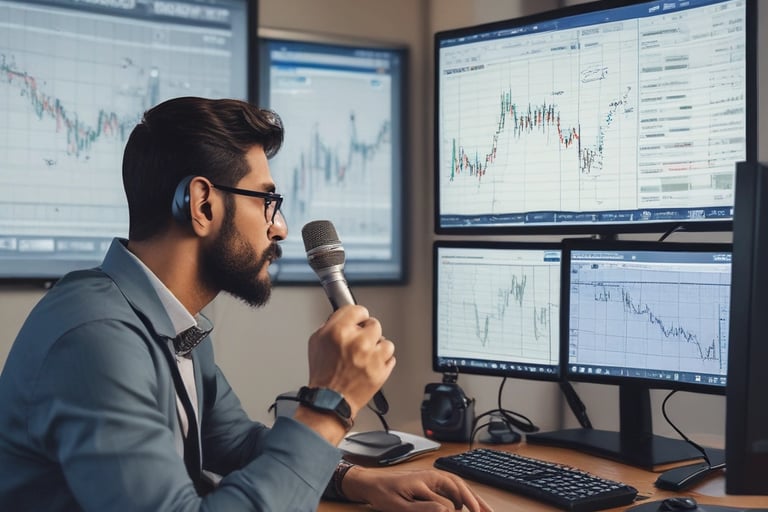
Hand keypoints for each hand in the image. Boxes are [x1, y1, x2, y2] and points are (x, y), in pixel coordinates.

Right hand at [306, 305, 395, 417]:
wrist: (329, 401)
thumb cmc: (322, 375)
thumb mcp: (316, 342)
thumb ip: (331, 325)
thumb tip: (344, 317)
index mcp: (339, 332)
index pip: (357, 310)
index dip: (358, 316)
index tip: (359, 320)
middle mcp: (357, 342)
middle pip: (374, 324)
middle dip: (367, 332)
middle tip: (360, 341)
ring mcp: (371, 357)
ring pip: (385, 341)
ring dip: (377, 347)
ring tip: (366, 356)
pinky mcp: (381, 370)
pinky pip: (390, 358)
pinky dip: (383, 361)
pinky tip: (371, 365)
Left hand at [342, 466, 492, 511]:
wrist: (371, 483)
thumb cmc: (384, 494)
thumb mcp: (401, 506)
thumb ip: (423, 508)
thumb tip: (447, 511)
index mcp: (426, 482)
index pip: (451, 498)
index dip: (465, 509)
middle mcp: (432, 476)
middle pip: (460, 487)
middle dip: (476, 501)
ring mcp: (432, 477)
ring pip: (459, 486)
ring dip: (473, 498)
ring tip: (485, 510)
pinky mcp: (431, 481)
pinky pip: (452, 487)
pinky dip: (463, 495)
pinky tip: (466, 506)